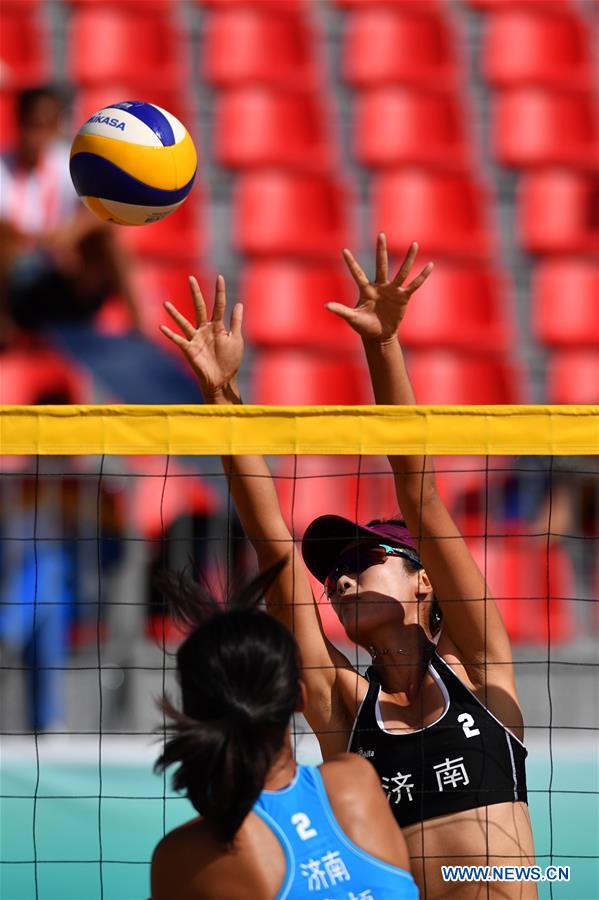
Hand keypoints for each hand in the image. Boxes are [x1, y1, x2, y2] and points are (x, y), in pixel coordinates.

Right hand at [160, 275, 243, 398]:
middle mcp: (205, 329)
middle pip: (199, 307)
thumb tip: (239, 303)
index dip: (220, 291)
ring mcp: (195, 339)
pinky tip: (161, 327)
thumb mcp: (236, 339)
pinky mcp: (189, 349)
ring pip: (184, 322)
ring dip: (174, 313)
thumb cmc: (230, 361)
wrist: (222, 380)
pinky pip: (178, 340)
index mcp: (218, 326)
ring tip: (165, 303)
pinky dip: (170, 334)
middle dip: (195, 293)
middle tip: (191, 278)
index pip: (219, 305)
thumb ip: (236, 322)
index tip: (220, 277)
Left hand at [326, 235, 432, 342]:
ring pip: (402, 271)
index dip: (351, 263)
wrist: (379, 336)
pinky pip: (414, 285)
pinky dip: (422, 276)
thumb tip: (325, 306)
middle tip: (380, 235)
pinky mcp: (403, 297)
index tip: (344, 251)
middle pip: (381, 265)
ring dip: (408, 258)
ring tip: (414, 244)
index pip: (357, 273)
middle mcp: (380, 286)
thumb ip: (341, 310)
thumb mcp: (352, 318)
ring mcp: (393, 290)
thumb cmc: (363, 326)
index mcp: (366, 290)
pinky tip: (430, 265)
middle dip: (381, 250)